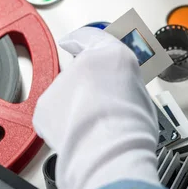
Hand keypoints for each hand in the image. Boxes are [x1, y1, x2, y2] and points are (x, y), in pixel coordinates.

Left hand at [33, 27, 158, 188]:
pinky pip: (52, 111)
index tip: (74, 40)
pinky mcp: (45, 104)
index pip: (93, 36)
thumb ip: (124, 83)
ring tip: (92, 126)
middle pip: (80, 70)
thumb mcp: (142, 95)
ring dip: (75, 105)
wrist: (108, 152)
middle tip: (102, 106)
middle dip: (86, 86)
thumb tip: (120, 90)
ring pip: (66, 93)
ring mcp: (62, 83)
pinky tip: (77, 133)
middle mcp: (85, 63)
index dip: (83, 38)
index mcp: (115, 56)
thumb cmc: (132, 130)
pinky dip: (61, 122)